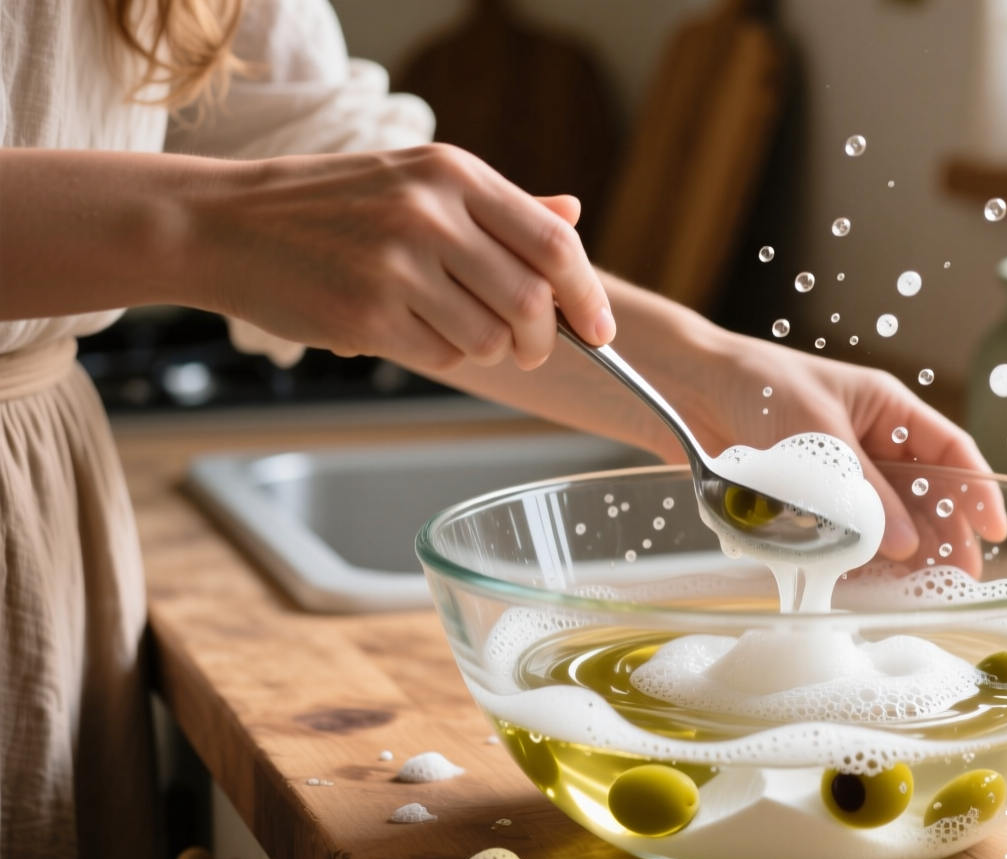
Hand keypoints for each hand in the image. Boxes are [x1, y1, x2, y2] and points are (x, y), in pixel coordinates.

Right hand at [194, 144, 612, 370]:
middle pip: (533, 301)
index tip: (601, 330)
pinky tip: (409, 331)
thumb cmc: (331, 207)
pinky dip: (441, 355)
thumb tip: (572, 215)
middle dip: (544, 340)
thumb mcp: (417, 181)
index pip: (554, 245)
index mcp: (454, 175)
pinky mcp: (367, 313)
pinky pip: (442, 356)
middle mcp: (431, 214)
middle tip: (531, 348)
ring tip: (454, 329)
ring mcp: (397, 264)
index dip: (588, 296)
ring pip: (491, 337)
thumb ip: (500, 205)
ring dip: (489, 350)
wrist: (226, 224)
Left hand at [638, 328, 1006, 567]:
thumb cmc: (758, 383)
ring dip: (902, 557)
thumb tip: (904, 544)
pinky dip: (858, 562)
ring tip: (919, 591)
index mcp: (887, 410)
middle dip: (945, 536)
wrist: (688, 392)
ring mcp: (841, 479)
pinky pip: (844, 539)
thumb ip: (861, 489)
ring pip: (887, 524)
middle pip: (925, 496)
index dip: (976, 489)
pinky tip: (869, 587)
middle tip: (958, 578)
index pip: (949, 450)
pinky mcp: (808, 506)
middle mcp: (871, 447)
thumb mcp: (818, 429)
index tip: (993, 530)